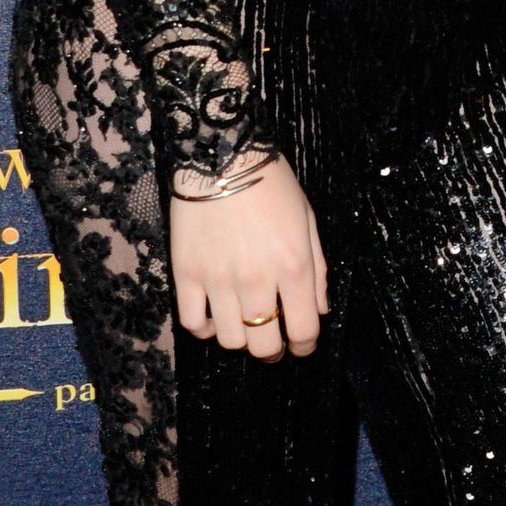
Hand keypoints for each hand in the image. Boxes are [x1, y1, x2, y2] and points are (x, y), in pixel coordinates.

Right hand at [168, 154, 328, 356]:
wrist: (220, 155)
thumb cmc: (270, 183)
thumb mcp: (307, 221)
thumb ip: (317, 270)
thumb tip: (319, 310)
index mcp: (293, 266)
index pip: (303, 330)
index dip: (305, 346)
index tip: (301, 346)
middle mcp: (257, 280)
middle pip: (264, 344)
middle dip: (273, 351)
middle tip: (273, 343)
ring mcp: (218, 279)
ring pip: (229, 339)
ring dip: (240, 338)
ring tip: (243, 324)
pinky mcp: (186, 273)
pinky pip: (192, 322)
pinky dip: (204, 328)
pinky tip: (213, 316)